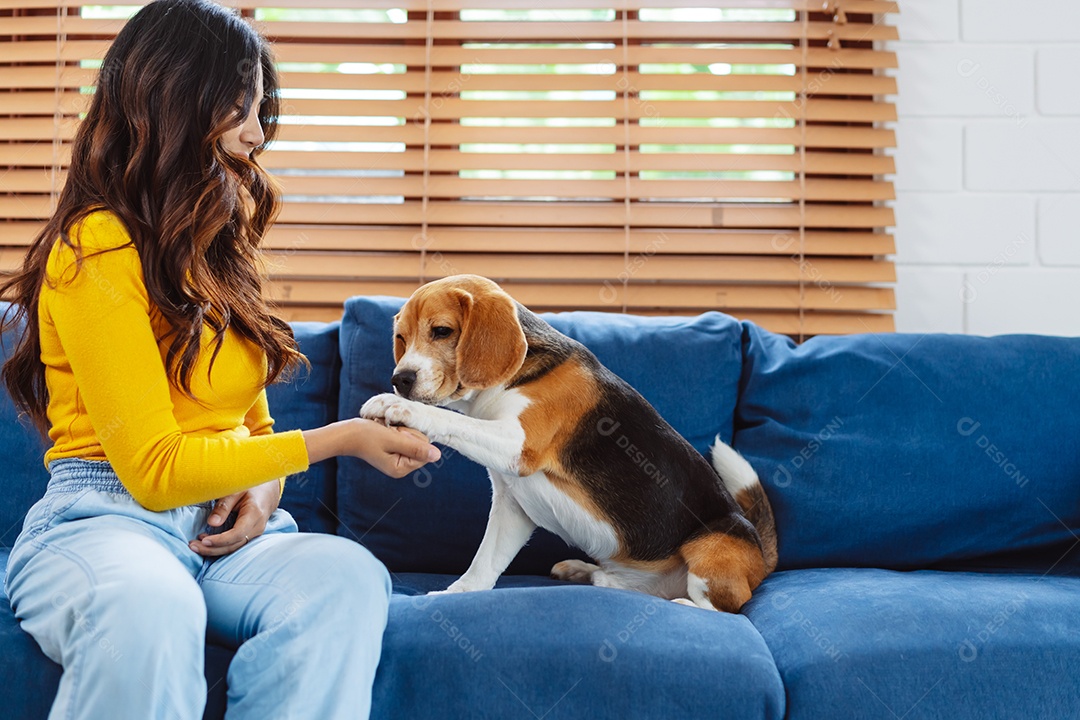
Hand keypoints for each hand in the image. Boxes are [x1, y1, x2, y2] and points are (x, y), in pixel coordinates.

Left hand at [189, 478, 280, 556]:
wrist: (267, 492)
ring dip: (213, 550)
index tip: (204, 540)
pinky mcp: (249, 536)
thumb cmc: (251, 488)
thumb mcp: (236, 491)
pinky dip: (219, 547)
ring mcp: (254, 534)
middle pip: (234, 545)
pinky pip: (234, 545)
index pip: (238, 533)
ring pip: (233, 548)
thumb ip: (224, 506)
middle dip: (212, 548)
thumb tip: (212, 523)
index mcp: (255, 514)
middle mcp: (257, 527)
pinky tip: (206, 543)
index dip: (220, 540)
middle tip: (192, 546)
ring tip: (195, 545)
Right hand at [301, 416, 440, 472]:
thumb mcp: (393, 439)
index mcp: (401, 468)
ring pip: (413, 439)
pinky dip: (397, 432)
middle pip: (421, 445)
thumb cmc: (366, 435)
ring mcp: (397, 459)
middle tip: (390, 432)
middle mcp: (400, 467)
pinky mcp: (393, 451)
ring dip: (402, 431)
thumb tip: (437, 455)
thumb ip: (416, 447)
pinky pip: (405, 438)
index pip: (424, 450)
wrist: (347, 433)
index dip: (413, 438)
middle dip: (408, 434)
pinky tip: (385, 432)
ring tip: (387, 432)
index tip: (396, 434)